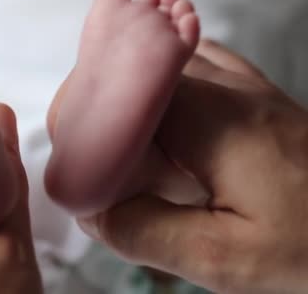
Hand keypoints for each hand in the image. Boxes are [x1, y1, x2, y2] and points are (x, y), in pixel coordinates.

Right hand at [74, 41, 307, 292]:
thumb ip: (149, 233)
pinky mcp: (254, 96)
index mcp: (214, 121)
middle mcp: (228, 90)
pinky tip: (155, 115)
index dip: (85, 112)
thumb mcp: (228, 260)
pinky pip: (192, 69)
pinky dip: (161, 84)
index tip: (70, 152)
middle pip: (137, 72)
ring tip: (110, 135)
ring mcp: (244, 87)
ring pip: (162, 65)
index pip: (122, 89)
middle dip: (100, 106)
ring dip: (129, 92)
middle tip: (85, 153)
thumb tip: (93, 212)